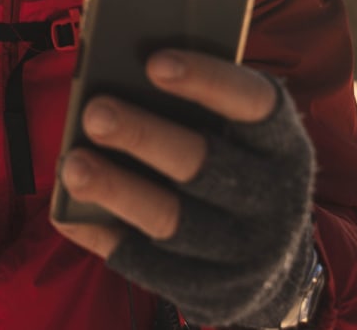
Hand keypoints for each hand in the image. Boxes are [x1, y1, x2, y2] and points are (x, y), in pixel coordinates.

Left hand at [52, 51, 316, 327]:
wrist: (273, 259)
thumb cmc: (235, 166)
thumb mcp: (237, 133)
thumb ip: (195, 104)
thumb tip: (118, 71)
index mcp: (283, 143)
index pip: (252, 102)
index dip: (206, 80)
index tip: (154, 62)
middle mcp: (276, 198)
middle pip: (203, 164)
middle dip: (144, 137)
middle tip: (95, 113)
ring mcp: (248, 253)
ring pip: (172, 220)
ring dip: (118, 190)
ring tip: (73, 166)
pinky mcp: (217, 293)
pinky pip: (152, 266)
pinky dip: (109, 236)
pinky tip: (74, 212)